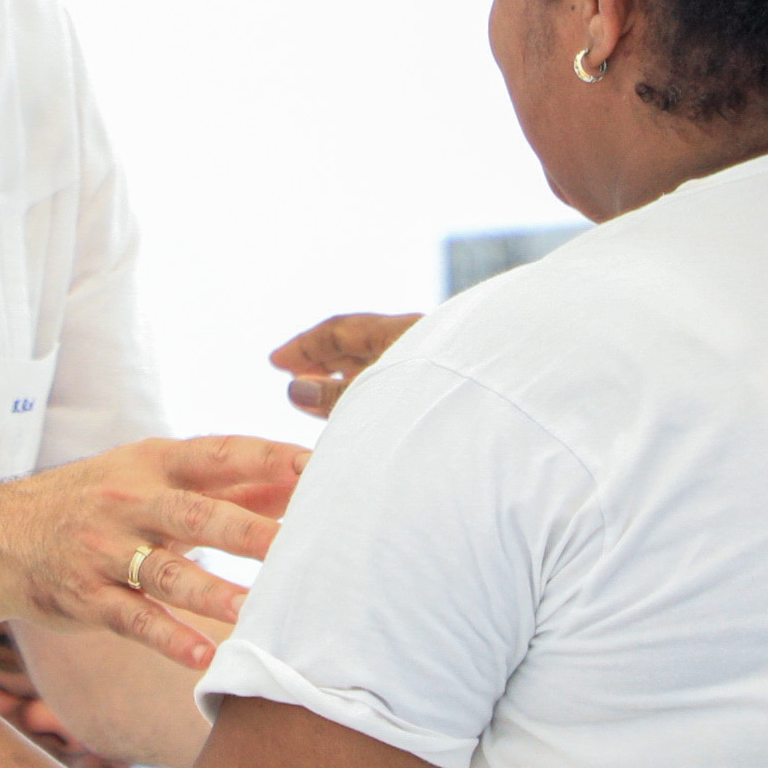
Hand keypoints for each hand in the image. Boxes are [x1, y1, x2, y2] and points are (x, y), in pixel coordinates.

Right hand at [0, 436, 302, 670]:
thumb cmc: (96, 502)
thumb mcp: (149, 477)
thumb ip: (223, 483)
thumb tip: (300, 480)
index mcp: (152, 463)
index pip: (218, 454)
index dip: (268, 458)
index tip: (318, 466)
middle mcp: (129, 501)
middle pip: (194, 513)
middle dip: (246, 528)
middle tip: (297, 543)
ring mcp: (104, 551)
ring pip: (164, 573)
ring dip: (211, 593)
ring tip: (254, 611)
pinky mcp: (86, 598)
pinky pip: (132, 619)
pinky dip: (168, 639)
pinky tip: (203, 658)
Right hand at [269, 314, 419, 418]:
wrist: (491, 438)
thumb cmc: (428, 410)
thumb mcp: (373, 399)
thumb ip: (333, 395)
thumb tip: (296, 389)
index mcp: (404, 330)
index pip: (341, 329)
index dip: (305, 345)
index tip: (276, 362)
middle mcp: (417, 341)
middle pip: (356, 344)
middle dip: (320, 359)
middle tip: (290, 376)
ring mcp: (427, 366)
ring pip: (372, 364)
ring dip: (338, 377)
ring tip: (311, 392)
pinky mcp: (431, 391)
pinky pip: (388, 381)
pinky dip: (360, 390)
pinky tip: (346, 406)